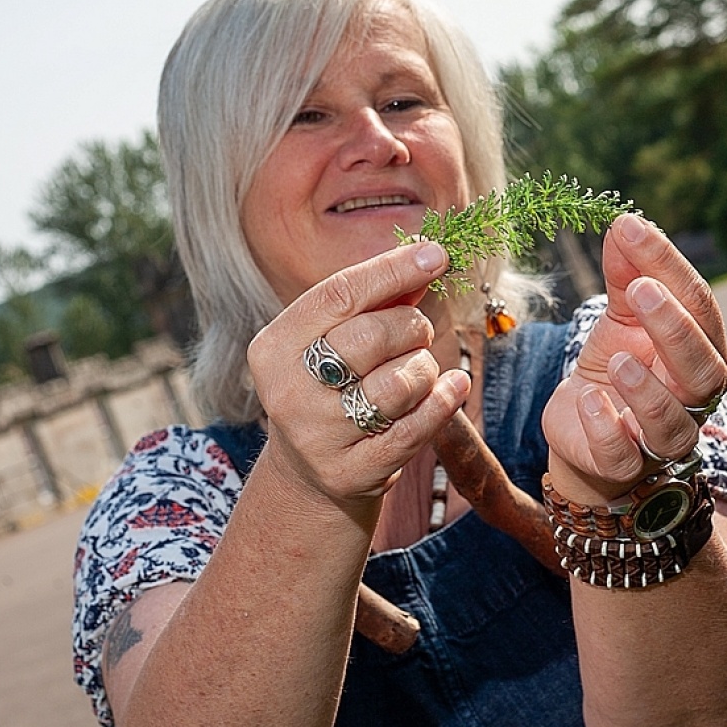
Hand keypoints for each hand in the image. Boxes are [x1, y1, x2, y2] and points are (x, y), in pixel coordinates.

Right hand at [248, 242, 470, 509]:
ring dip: (425, 369)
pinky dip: (443, 401)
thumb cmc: (331, 388)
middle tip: (418, 331)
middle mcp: (286, 392)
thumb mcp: (334, 341)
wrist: (309, 474)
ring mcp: (315, 437)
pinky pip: (416, 428)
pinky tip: (452, 387)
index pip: (339, 294)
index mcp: (274, 347)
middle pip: (372, 337)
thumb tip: (426, 252)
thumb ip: (376, 300)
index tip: (436, 254)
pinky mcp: (348, 472)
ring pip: (399, 384)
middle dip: (412, 326)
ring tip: (419, 371)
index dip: (392, 269)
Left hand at [542, 214, 726, 500]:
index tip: (631, 229)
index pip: (699, 307)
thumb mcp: (619, 318)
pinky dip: (607, 427)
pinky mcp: (621, 464)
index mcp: (701, 351)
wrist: (582, 428)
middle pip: (702, 367)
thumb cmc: (616, 367)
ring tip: (617, 359)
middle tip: (639, 290)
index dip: (669, 266)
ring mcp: (660, 437)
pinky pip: (622, 454)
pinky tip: (588, 399)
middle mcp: (692, 396)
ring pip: (671, 420)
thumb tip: (625, 224)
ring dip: (646, 388)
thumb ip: (625, 275)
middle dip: (674, 328)